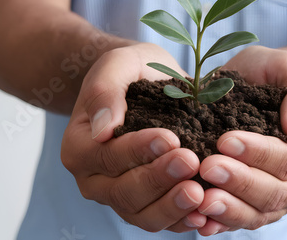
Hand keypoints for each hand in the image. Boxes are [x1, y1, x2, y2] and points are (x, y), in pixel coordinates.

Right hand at [61, 43, 206, 231]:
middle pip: (124, 192)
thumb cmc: (130, 72)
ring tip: (200, 193)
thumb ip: (104, 91)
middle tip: (191, 161)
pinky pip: (162, 221)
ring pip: (142, 215)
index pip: (106, 157)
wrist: (146, 84)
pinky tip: (205, 214)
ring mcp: (120, 196)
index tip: (170, 138)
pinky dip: (182, 220)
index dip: (138, 151)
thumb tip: (103, 129)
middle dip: (159, 179)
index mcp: (80, 148)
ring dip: (172, 206)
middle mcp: (94, 180)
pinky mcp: (146, 205)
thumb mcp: (117, 65)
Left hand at [193, 46, 286, 234]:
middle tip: (207, 167)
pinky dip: (221, 222)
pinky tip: (198, 220)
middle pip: (274, 192)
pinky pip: (242, 220)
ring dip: (229, 210)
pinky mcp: (259, 207)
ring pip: (258, 214)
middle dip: (239, 182)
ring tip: (201, 200)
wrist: (264, 89)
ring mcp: (283, 199)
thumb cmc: (276, 75)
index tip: (225, 140)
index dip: (258, 153)